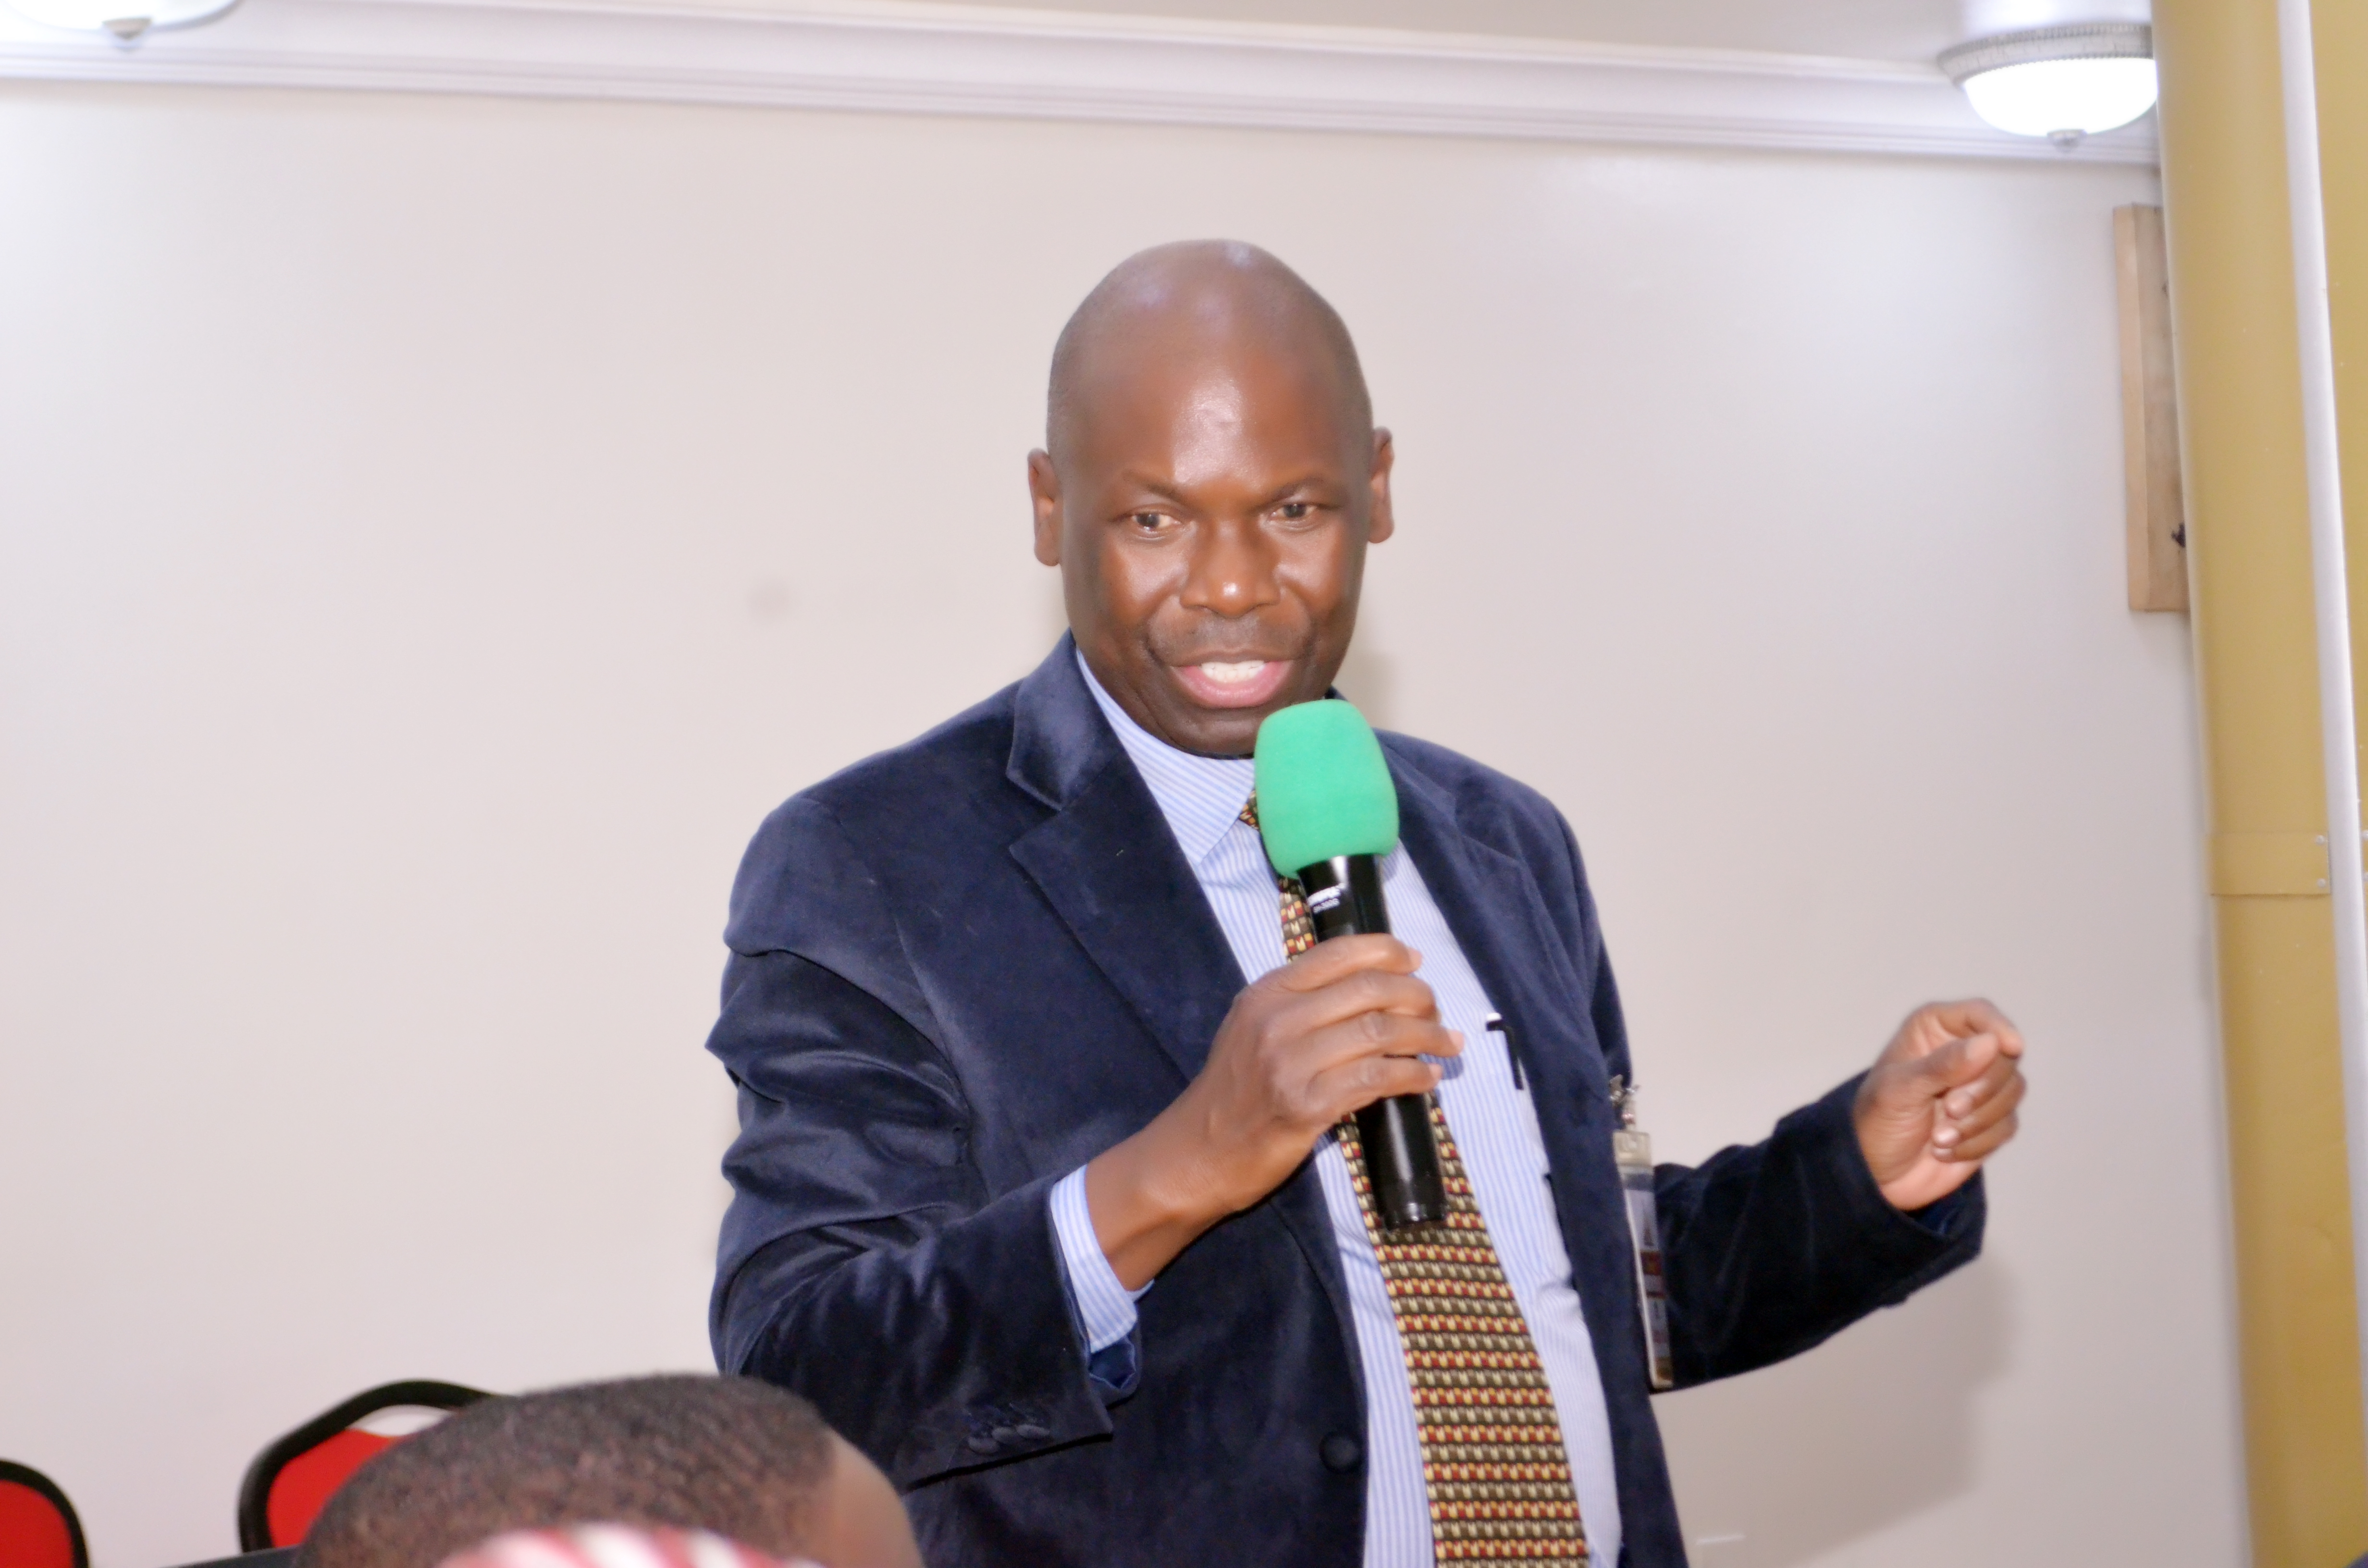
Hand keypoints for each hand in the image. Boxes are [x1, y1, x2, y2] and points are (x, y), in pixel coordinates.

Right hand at [1085, 935, 1461, 1287]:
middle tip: (1437, 1011)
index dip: (1387, 951)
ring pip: (1379, 1032)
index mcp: (1267, 993)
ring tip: (1446, 1043)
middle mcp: (1278, 1020)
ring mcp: (1291, 1063)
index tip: (1416, 961)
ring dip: (1425, 1036)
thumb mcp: (1251, 1028)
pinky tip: (1426, 1078)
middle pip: (1369, 990)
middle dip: (1417, 997)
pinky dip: (1411, 1075)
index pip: (1338, 954)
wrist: (1196, 1154)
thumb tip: (1368, 986)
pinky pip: (1376, 1079)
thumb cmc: (1232, 1093)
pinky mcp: (1306, 1106)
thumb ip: (1298, 1003)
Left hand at [1852, 998, 2026, 1211]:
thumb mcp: (1900, 1090)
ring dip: (1977, 1120)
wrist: (1877, 1172)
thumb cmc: (1877, 1121)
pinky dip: (1977, 1142)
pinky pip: (2007, 1125)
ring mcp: (1980, 1088)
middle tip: (1950, 1109)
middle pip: (2004, 1055)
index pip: (1979, 1014)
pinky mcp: (1991, 1121)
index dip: (1998, 1026)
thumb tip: (1990, 1043)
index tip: (2011, 1046)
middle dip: (1981, 1088)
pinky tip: (1944, 1149)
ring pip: (2012, 1091)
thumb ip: (1943, 1065)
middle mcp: (1962, 1053)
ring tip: (1938, 1136)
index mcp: (1934, 1031)